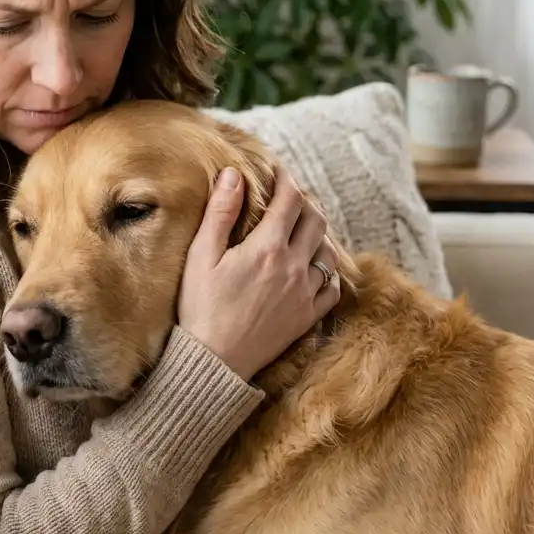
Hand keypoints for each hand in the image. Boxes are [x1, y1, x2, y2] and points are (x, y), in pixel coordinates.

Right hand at [178, 166, 340, 381]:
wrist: (214, 360)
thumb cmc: (200, 307)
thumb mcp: (201, 256)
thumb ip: (220, 212)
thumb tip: (233, 175)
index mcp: (268, 247)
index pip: (290, 201)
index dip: (287, 181)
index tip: (279, 173)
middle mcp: (294, 267)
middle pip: (316, 221)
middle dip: (305, 203)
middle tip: (290, 199)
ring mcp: (305, 293)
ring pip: (328, 252)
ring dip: (318, 236)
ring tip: (303, 231)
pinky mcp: (307, 317)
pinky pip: (332, 288)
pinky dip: (326, 272)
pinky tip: (313, 270)